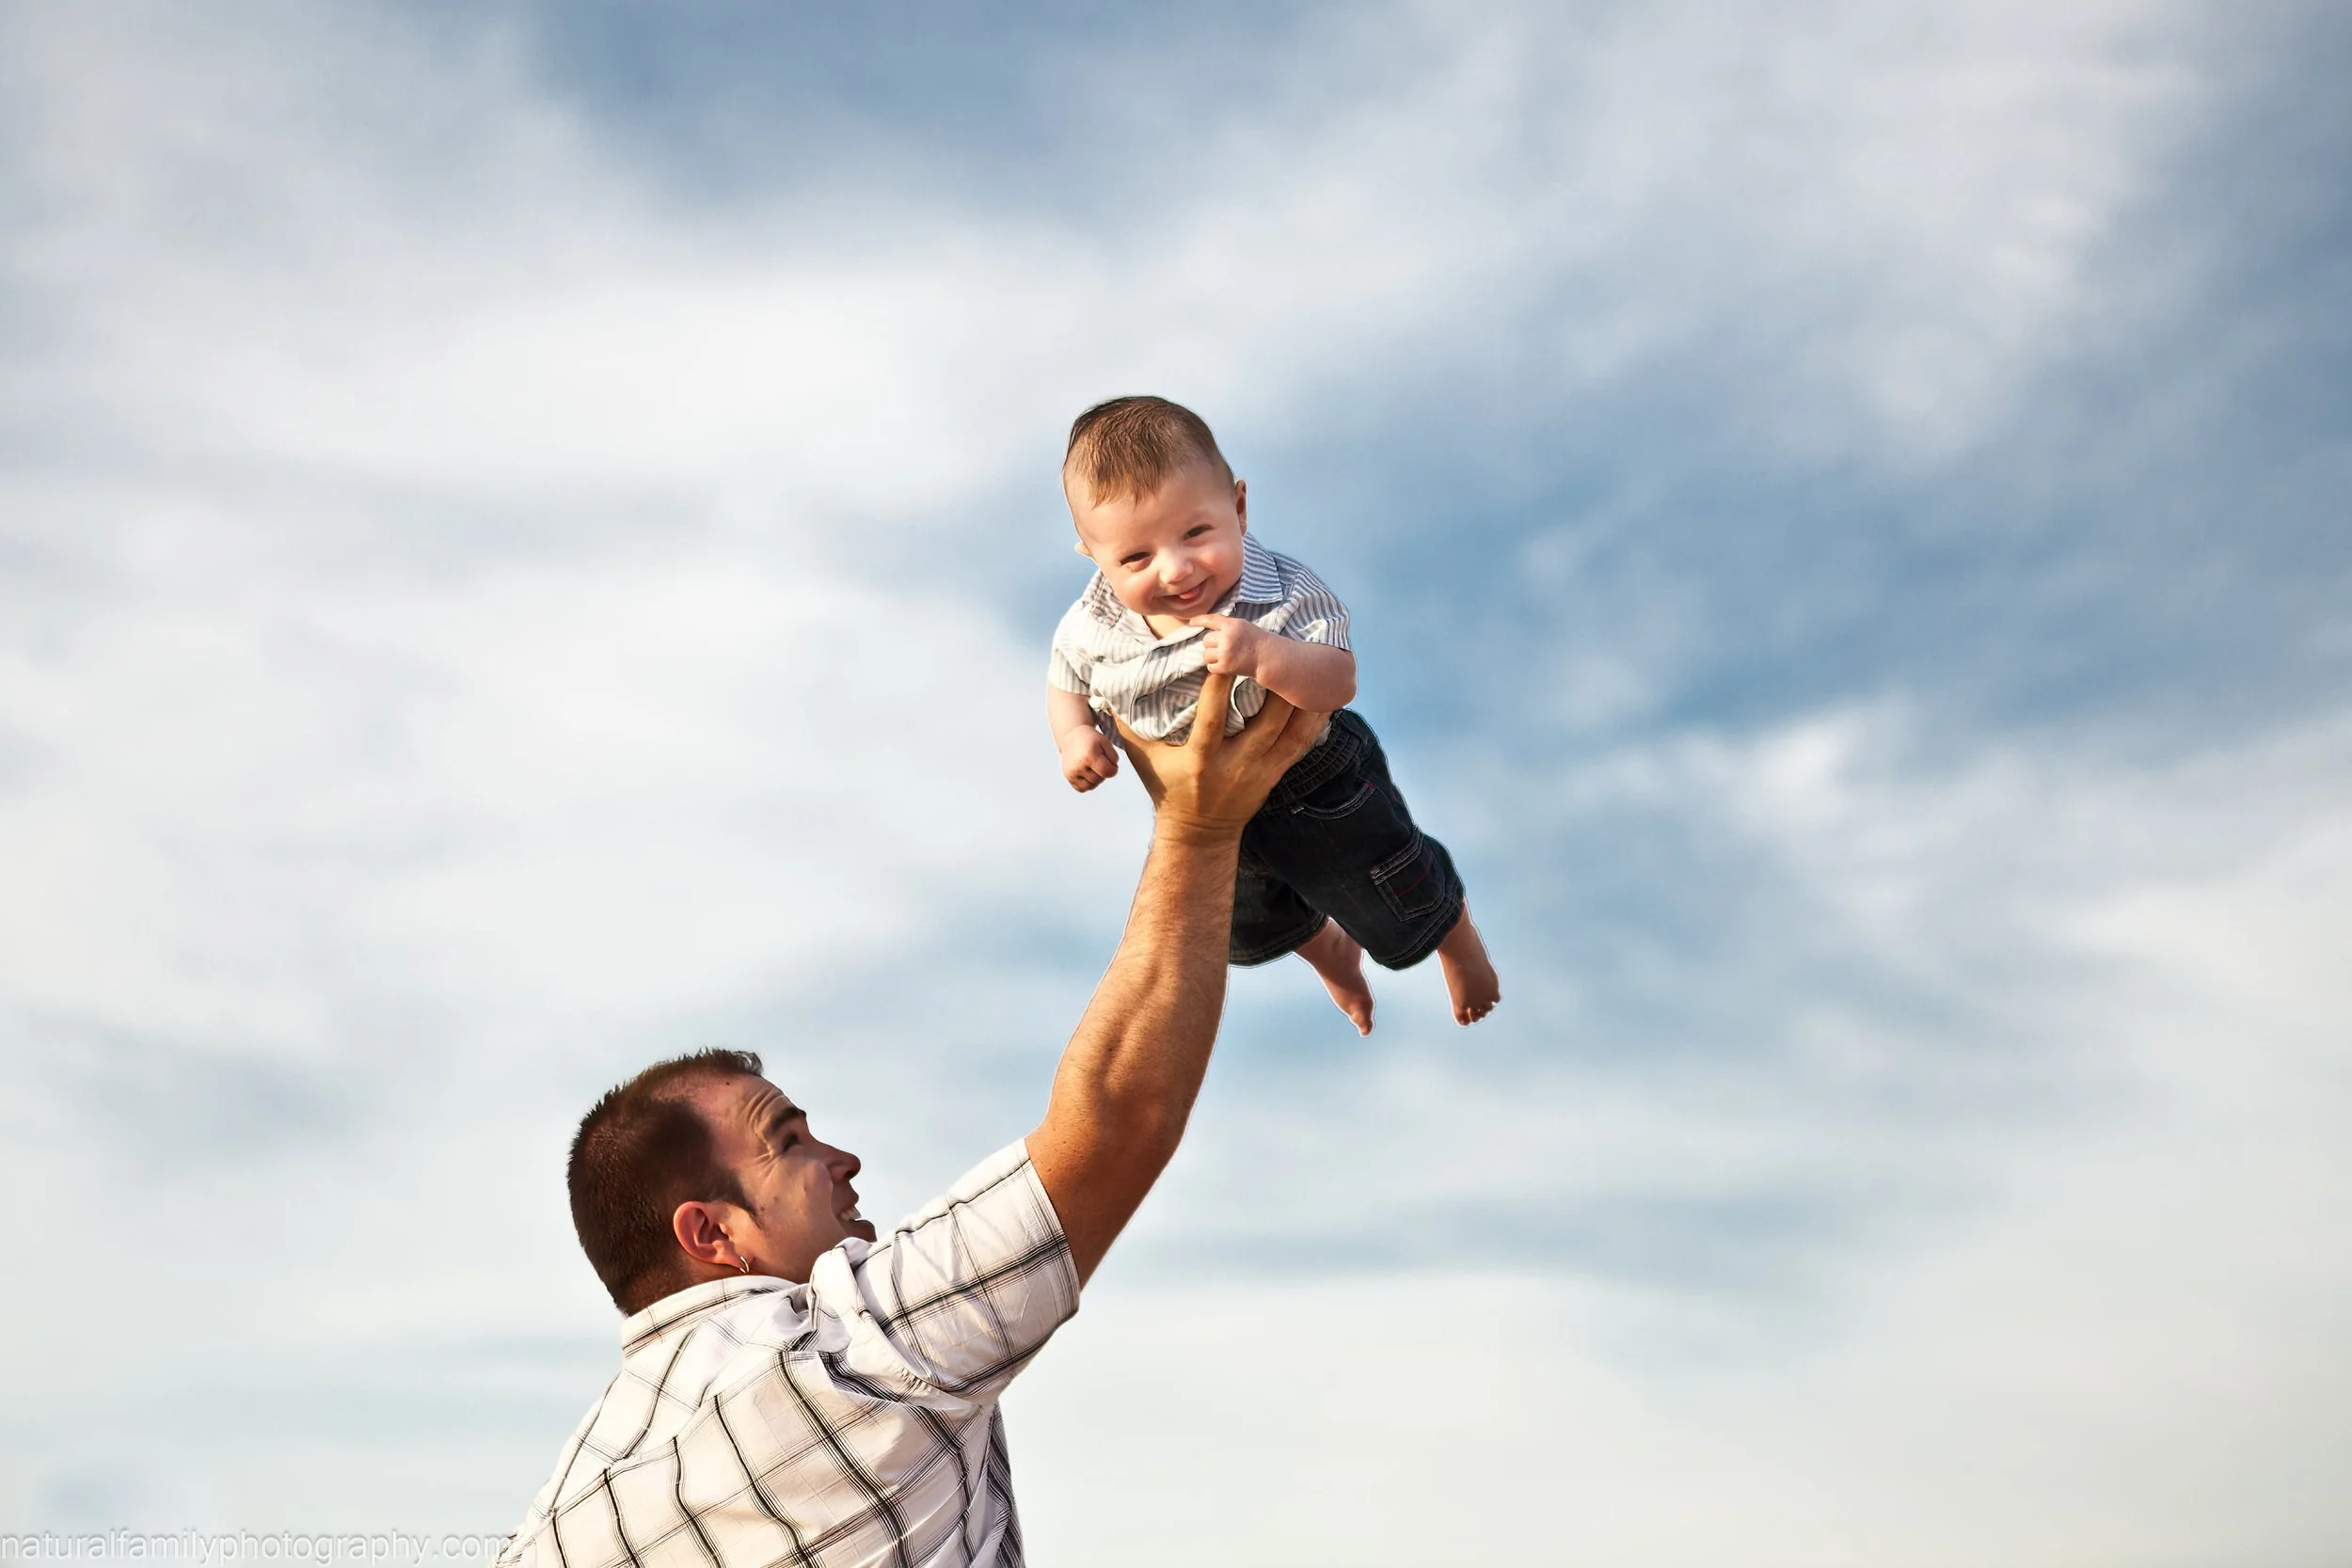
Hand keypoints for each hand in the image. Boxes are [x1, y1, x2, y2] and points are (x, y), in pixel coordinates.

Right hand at [1059, 726, 1120, 791]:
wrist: (1072, 736)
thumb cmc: (1091, 740)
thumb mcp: (1106, 742)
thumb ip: (1114, 757)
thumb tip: (1112, 771)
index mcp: (1089, 755)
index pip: (1107, 772)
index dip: (1113, 769)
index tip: (1112, 763)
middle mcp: (1078, 765)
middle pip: (1099, 779)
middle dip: (1103, 773)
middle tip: (1099, 762)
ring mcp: (1072, 772)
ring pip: (1091, 786)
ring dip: (1096, 779)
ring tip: (1093, 767)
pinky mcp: (1068, 777)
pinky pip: (1082, 788)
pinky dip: (1087, 783)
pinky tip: (1087, 772)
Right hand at [1112, 671, 1325, 836]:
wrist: (1198, 835)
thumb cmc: (1166, 787)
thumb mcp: (1144, 758)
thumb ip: (1130, 722)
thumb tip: (1109, 684)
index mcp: (1200, 759)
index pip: (1212, 718)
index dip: (1219, 687)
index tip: (1224, 654)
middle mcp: (1234, 766)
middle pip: (1264, 724)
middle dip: (1273, 687)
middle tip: (1281, 648)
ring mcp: (1259, 772)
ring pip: (1290, 733)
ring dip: (1301, 700)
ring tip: (1311, 664)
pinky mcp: (1275, 775)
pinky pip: (1301, 745)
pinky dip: (1314, 720)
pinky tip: (1325, 695)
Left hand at [1188, 614, 1263, 677]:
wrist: (1266, 656)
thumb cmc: (1254, 639)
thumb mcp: (1241, 625)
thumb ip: (1225, 625)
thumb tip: (1206, 625)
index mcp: (1231, 625)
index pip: (1210, 620)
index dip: (1199, 620)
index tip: (1191, 622)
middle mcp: (1226, 638)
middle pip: (1206, 640)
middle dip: (1212, 644)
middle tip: (1224, 647)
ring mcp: (1225, 653)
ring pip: (1206, 654)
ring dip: (1212, 656)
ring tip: (1224, 656)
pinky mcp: (1225, 667)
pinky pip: (1210, 666)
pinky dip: (1215, 666)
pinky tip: (1225, 664)